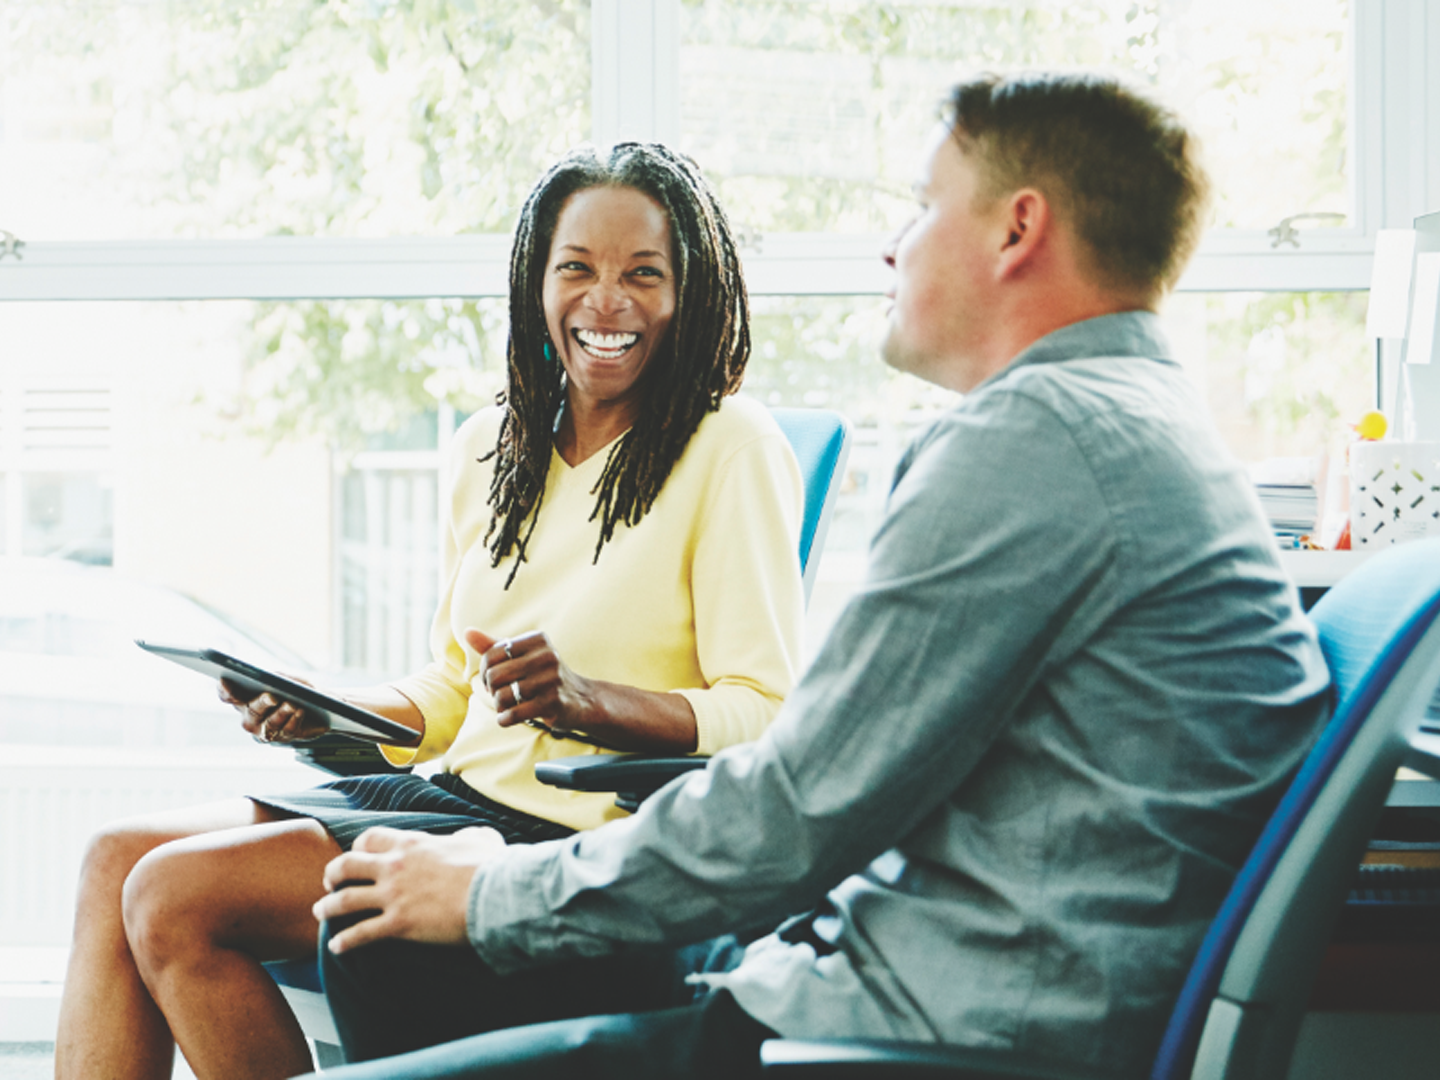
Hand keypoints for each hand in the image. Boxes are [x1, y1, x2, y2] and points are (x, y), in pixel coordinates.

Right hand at [218, 676, 329, 743]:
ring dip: (281, 713)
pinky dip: (294, 720)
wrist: (320, 708)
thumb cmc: (299, 690)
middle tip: (272, 696)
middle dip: (261, 703)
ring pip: (269, 724)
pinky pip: (286, 731)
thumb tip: (272, 676)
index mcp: (246, 699)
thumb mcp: (290, 679)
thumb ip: (280, 677)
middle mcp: (251, 718)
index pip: (229, 696)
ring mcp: (265, 730)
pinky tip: (300, 712)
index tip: (225, 681)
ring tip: (291, 704)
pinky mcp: (283, 738)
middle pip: (251, 712)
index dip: (224, 690)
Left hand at [314, 826, 507, 953]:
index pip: (371, 839)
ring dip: (328, 907)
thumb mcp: (481, 839)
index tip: (357, 856)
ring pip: (346, 899)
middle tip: (329, 883)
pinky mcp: (398, 924)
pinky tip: (337, 947)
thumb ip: (471, 835)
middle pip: (348, 865)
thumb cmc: (490, 867)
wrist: (494, 895)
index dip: (358, 848)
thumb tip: (475, 835)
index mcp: (413, 844)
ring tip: (320, 912)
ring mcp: (394, 896)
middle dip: (333, 874)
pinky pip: (361, 933)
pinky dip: (345, 941)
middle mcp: (395, 867)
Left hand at [466, 628, 601, 735]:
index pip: (492, 654)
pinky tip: (508, 718)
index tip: (494, 679)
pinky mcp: (553, 703)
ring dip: (500, 706)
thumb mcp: (523, 656)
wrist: (581, 699)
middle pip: (495, 675)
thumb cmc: (545, 675)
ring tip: (507, 706)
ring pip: (503, 696)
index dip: (486, 670)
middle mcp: (547, 656)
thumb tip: (467, 632)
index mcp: (538, 639)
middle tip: (499, 694)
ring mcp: (551, 679)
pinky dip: (505, 719)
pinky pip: (514, 714)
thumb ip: (494, 645)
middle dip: (491, 689)